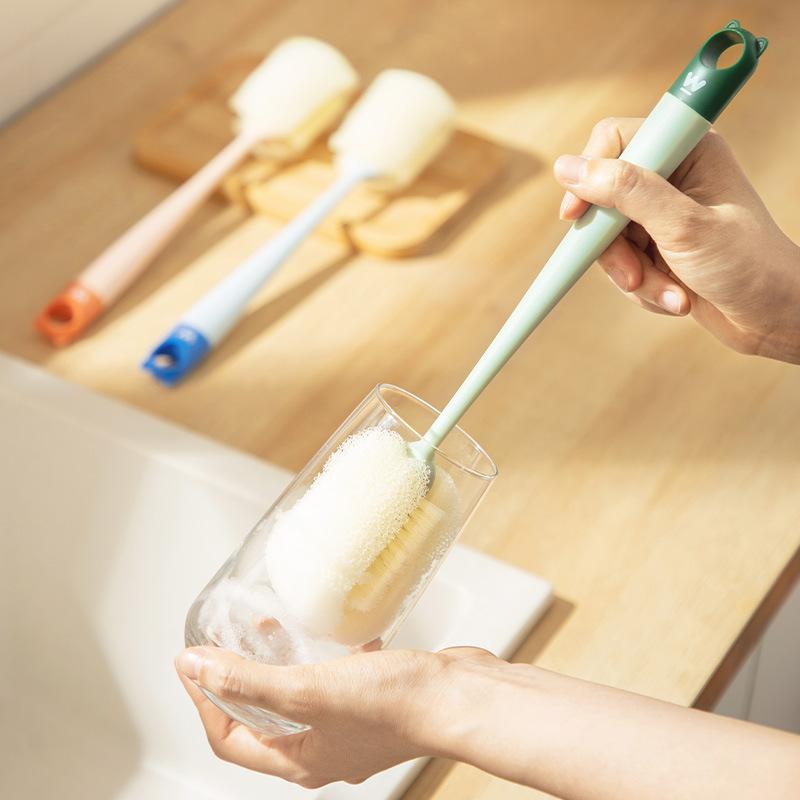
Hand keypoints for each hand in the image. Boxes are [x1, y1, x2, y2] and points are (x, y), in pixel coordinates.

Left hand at [175, 644, 494, 788]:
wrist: (458, 697)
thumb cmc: (392, 704)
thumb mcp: (307, 690)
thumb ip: (248, 680)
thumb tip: (194, 668)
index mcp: (301, 762)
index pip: (231, 739)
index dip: (204, 701)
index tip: (192, 664)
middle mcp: (324, 750)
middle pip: (264, 717)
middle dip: (241, 678)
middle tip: (228, 643)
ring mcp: (352, 726)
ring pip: (301, 695)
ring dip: (280, 663)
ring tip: (271, 630)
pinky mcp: (376, 700)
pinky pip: (336, 678)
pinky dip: (324, 656)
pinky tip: (330, 631)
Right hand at [553, 119, 799, 363]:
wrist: (771, 317)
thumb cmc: (746, 265)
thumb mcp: (682, 227)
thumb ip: (626, 192)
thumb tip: (567, 167)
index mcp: (688, 150)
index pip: (614, 141)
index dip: (589, 175)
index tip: (576, 216)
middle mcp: (673, 176)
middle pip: (603, 198)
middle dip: (616, 248)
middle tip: (635, 276)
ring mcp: (662, 214)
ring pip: (609, 240)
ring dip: (634, 275)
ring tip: (671, 295)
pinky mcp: (657, 247)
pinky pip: (622, 264)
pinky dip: (642, 287)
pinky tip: (674, 298)